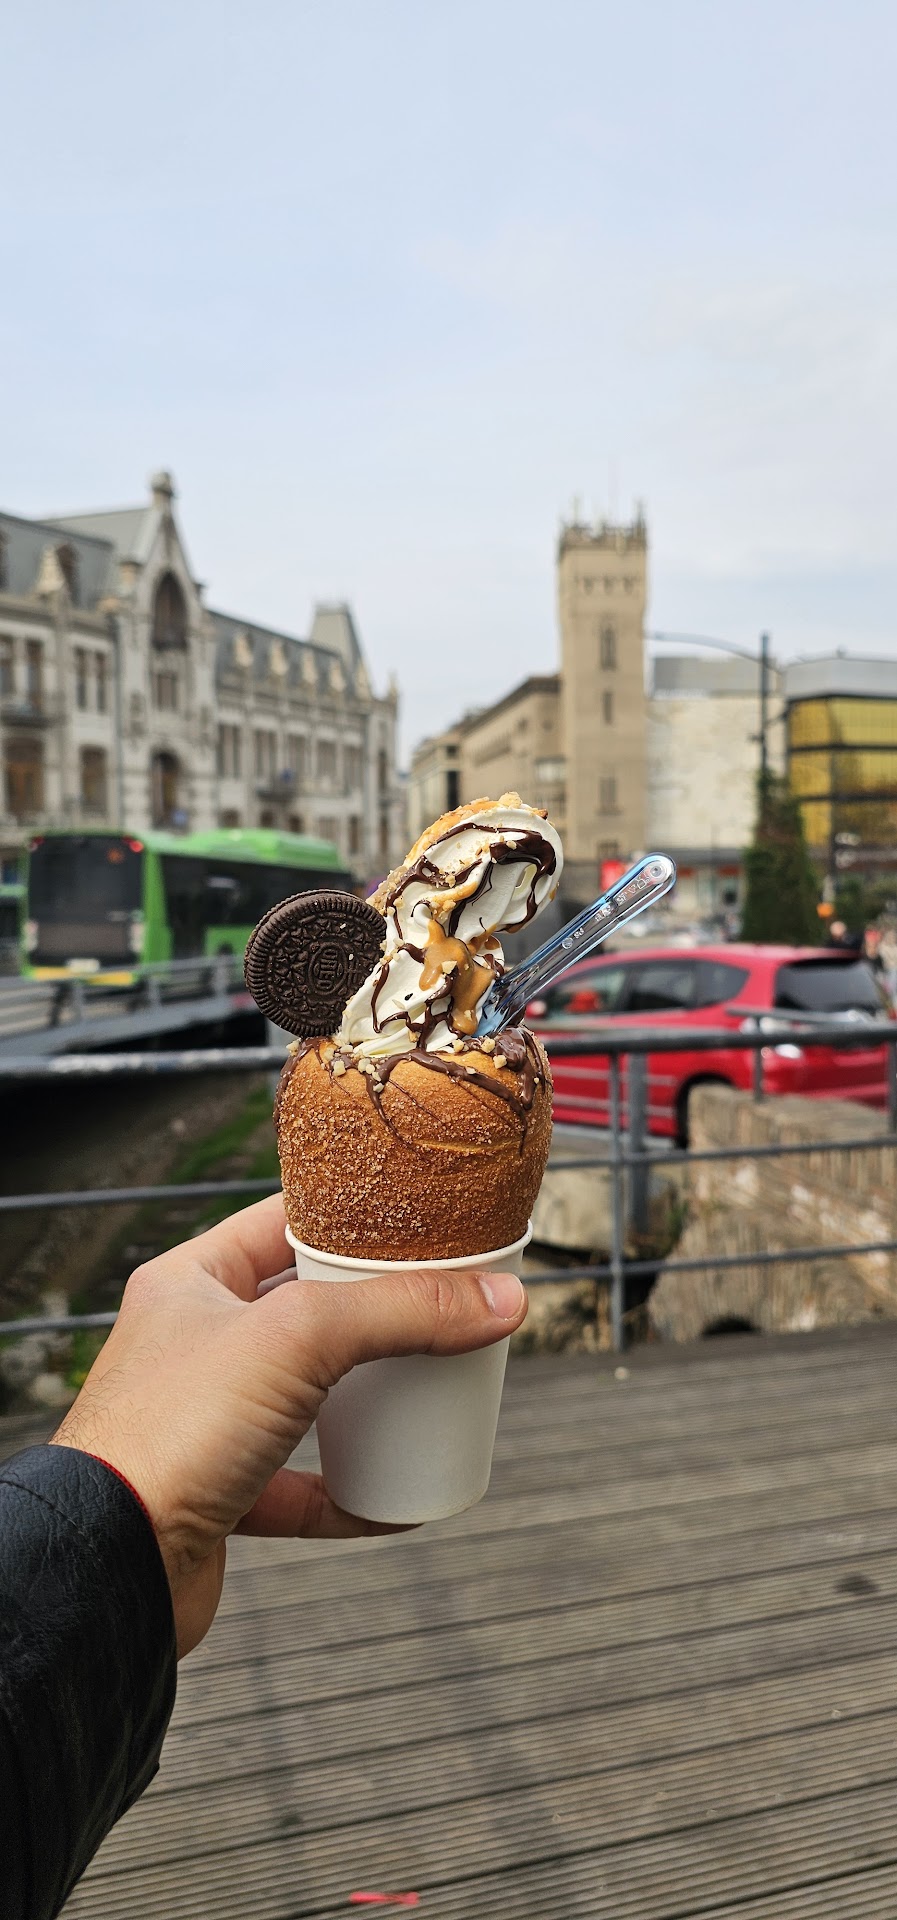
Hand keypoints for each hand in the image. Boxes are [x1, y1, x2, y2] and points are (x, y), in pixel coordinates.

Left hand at [50, 1195, 526, 1657]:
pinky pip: (304, 1485)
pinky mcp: (223, 1495)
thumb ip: (403, 1312)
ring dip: (371, 1401)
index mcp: (192, 1281)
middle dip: (380, 1314)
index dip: (355, 1216)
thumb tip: (502, 1301)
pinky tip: (401, 1497)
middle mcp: (196, 1344)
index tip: (422, 1217)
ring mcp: (209, 1422)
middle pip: (309, 1312)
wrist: (110, 1565)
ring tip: (435, 1390)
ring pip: (311, 1399)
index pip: (285, 1222)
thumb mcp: (299, 1339)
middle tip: (447, 1305)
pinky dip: (355, 1489)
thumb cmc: (169, 1433)